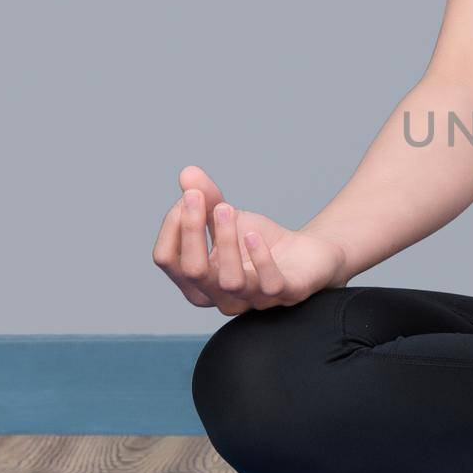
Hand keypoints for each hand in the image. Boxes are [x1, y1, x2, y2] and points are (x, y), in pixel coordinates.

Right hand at [152, 165, 348, 314]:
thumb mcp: (228, 217)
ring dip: (226, 241)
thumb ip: (207, 199)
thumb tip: (187, 173)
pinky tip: (254, 235)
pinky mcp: (286, 294)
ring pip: (229, 281)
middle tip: (198, 196)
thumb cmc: (258, 241)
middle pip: (193, 271)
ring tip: (227, 209)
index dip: (172, 225)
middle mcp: (220, 297)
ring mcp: (253, 299)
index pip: (167, 259)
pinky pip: (269, 284)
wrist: (305, 253)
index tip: (188, 196)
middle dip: (192, 230)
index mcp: (197, 281)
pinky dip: (260, 259)